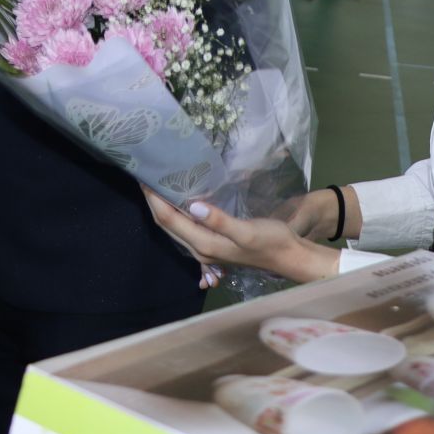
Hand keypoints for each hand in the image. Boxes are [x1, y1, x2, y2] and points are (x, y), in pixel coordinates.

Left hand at [142, 188, 339, 285]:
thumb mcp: (247, 231)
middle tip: (145, 176)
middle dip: (153, 201)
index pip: (169, 220)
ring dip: (163, 207)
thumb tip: (193, 206)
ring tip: (157, 185)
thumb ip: (220, 221)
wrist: (289, 257)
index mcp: (204, 244)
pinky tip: (178, 202)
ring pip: (175, 227)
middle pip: (167, 225)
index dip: (154, 199)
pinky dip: (176, 214)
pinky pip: (186, 229)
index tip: (144, 178)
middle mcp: (200, 249)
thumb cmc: (271, 241)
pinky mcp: (214, 245)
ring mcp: (206, 249)